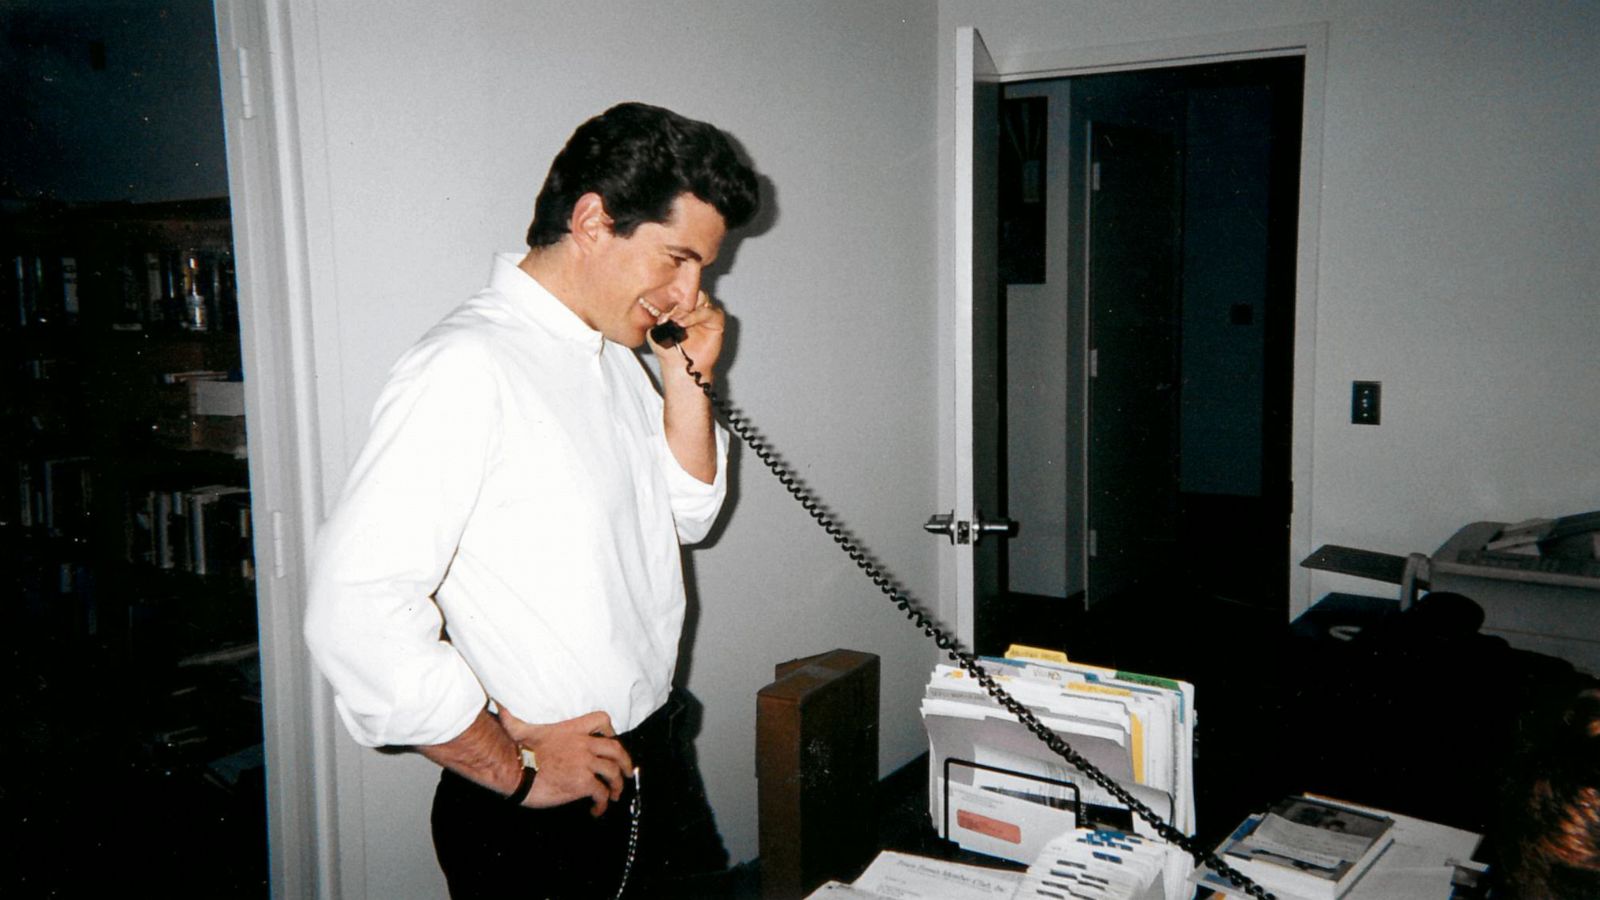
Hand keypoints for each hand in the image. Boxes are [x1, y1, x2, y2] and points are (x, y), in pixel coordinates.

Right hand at [496, 708, 632, 815]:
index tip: (612, 740)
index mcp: (571, 729)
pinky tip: (597, 809)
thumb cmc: (514, 750)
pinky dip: (603, 803)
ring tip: (614, 795)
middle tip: (626, 773)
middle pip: (616, 749)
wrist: (512, 769)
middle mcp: (582, 744)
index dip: (611, 731)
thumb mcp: (522, 725)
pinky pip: (601, 793)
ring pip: (613, 773)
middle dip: (625, 762)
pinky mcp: (582, 783)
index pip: (601, 720)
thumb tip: (500, 705)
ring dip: (617, 785)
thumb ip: (518, 715)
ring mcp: (584, 763)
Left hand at [649, 290, 725, 376]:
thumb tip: (658, 304)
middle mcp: (695, 306)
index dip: (671, 294)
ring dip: (687, 307)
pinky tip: (683, 323)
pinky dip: (696, 316)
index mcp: (681, 304)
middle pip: (692, 289)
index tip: (660, 305)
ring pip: (701, 297)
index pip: (680, 289)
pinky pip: (709, 312)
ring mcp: (706, 312)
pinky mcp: (716, 321)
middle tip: (669, 311)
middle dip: (680, 298)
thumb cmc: (667, 350)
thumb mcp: (655, 328)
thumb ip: (656, 314)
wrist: (679, 367)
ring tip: (675, 320)